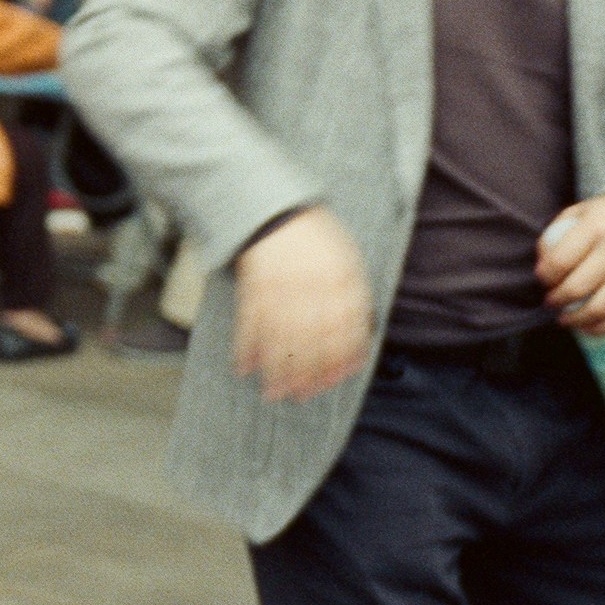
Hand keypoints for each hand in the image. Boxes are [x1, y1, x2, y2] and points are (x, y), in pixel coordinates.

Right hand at [231, 206, 371, 401]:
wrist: (275, 208)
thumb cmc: (316, 237)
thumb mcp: (347, 259)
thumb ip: (353, 296)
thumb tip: (360, 338)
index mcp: (341, 279)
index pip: (346, 330)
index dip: (342, 359)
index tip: (338, 380)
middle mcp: (312, 286)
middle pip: (312, 340)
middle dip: (306, 374)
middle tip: (301, 397)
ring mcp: (280, 286)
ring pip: (280, 337)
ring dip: (276, 370)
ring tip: (273, 393)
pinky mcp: (252, 285)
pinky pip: (249, 322)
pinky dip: (245, 346)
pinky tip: (244, 367)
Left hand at [537, 195, 604, 333]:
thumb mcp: (578, 212)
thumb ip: (555, 234)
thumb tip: (541, 265)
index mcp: (595, 229)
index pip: (560, 261)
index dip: (545, 276)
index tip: (542, 278)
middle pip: (578, 288)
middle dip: (556, 300)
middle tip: (550, 301)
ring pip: (600, 308)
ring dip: (576, 319)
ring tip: (563, 318)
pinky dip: (599, 327)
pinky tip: (585, 325)